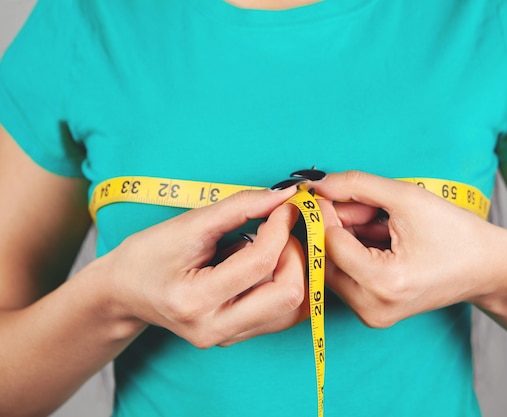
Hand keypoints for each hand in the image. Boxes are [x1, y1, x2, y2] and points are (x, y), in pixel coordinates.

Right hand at [101, 187, 307, 347]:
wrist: (125, 292)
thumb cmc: (150, 254)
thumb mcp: (189, 224)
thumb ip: (240, 206)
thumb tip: (284, 195)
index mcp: (194, 301)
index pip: (259, 263)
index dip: (281, 227)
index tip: (284, 206)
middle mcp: (214, 329)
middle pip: (288, 295)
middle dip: (295, 254)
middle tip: (281, 229)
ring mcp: (227, 338)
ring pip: (292, 308)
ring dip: (295, 269)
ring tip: (272, 246)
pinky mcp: (237, 337)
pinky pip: (282, 313)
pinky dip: (285, 283)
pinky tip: (267, 264)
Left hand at [311, 171, 506, 327]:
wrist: (488, 269)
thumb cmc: (456, 233)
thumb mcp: (406, 197)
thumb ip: (356, 185)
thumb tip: (317, 185)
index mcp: (383, 283)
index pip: (329, 243)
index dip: (326, 212)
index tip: (329, 191)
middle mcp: (372, 307)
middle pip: (327, 258)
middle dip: (337, 225)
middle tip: (364, 205)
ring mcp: (372, 315)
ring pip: (334, 267)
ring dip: (346, 237)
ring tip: (379, 221)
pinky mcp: (373, 313)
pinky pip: (347, 277)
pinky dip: (355, 252)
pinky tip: (380, 237)